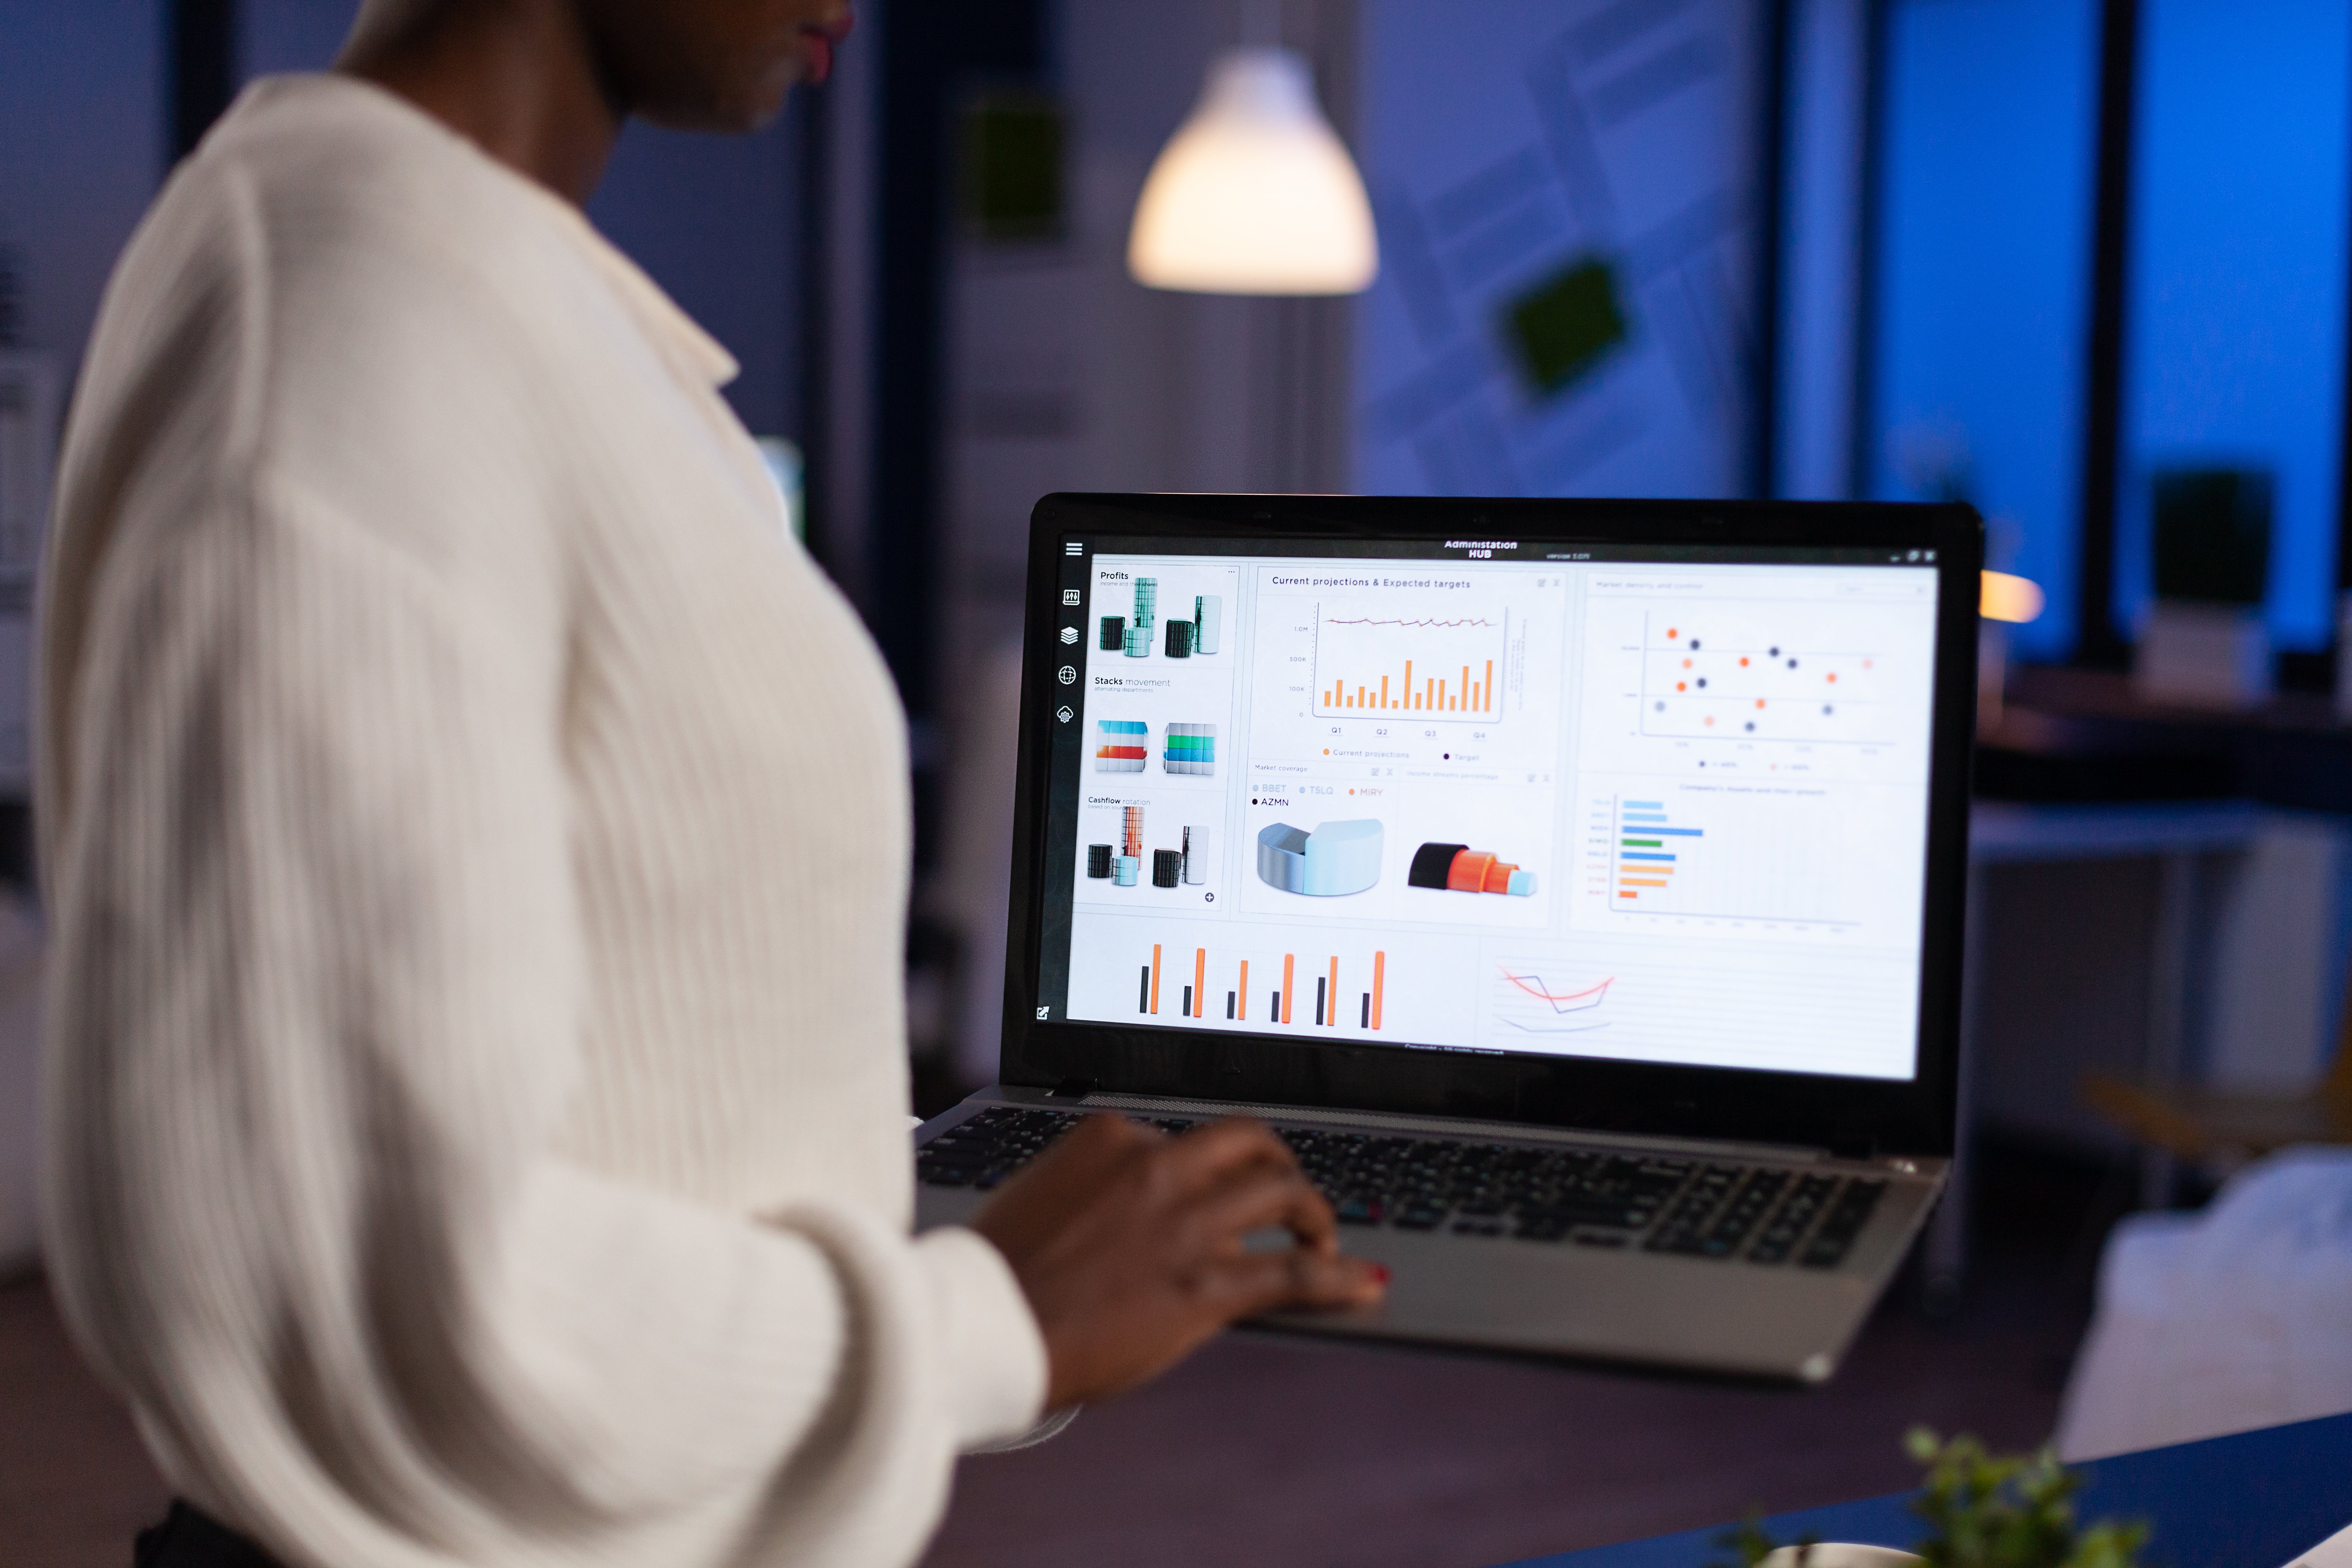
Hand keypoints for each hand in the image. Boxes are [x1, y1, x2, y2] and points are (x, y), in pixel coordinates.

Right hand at [969, 1114, 1385, 1408]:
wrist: (987, 1326)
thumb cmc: (999, 1269)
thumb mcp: (1043, 1194)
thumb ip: (1094, 1183)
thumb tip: (1124, 1198)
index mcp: (1113, 1137)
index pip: (1185, 1134)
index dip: (1207, 1164)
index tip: (1217, 1181)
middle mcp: (1158, 1167)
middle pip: (1249, 1143)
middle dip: (1276, 1163)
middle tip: (1285, 1192)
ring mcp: (1187, 1224)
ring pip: (1281, 1193)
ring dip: (1313, 1212)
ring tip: (1321, 1234)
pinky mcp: (1206, 1285)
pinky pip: (1294, 1274)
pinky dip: (1340, 1275)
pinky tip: (1364, 1280)